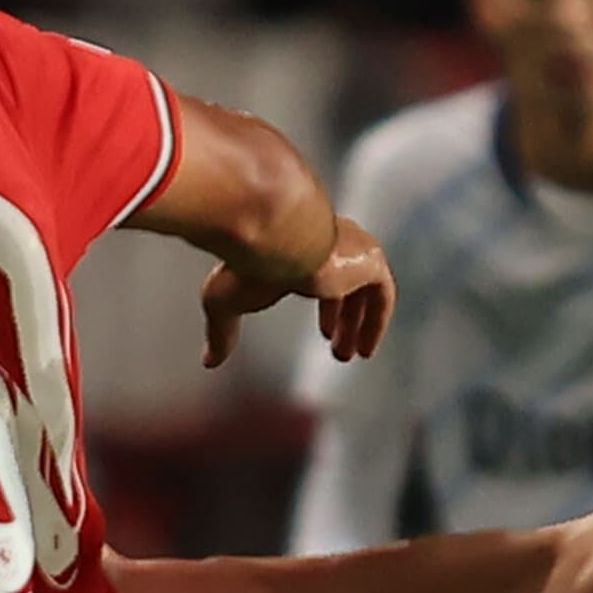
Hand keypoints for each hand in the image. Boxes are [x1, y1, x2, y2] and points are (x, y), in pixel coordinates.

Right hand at [205, 218, 394, 369]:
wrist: (273, 232)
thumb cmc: (246, 261)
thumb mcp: (226, 301)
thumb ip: (223, 331)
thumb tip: (209, 361)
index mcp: (302, 244)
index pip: (322, 274)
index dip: (327, 307)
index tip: (326, 332)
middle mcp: (333, 241)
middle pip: (348, 283)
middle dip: (344, 320)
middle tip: (338, 349)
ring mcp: (355, 248)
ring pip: (365, 290)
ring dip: (360, 325)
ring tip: (351, 355)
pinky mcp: (371, 260)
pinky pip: (383, 295)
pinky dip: (377, 321)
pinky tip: (366, 347)